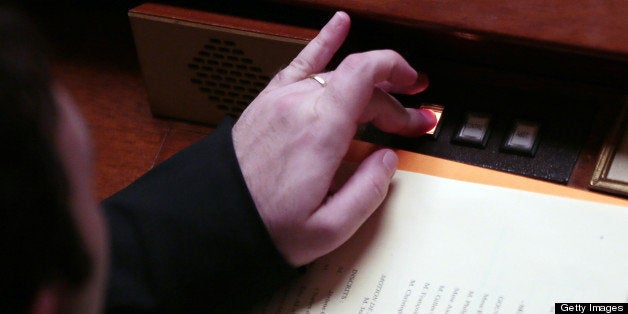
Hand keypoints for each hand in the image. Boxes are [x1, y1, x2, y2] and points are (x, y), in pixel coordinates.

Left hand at [232, 11, 435, 265]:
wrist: (216, 219)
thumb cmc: (268, 225)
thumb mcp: (330, 227)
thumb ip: (369, 190)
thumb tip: (388, 159)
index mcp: (320, 130)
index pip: (367, 74)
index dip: (399, 74)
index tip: (417, 92)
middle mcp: (300, 105)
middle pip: (358, 80)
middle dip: (391, 99)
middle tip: (410, 122)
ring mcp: (281, 99)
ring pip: (336, 74)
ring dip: (369, 82)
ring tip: (391, 89)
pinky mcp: (268, 103)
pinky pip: (301, 62)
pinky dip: (323, 41)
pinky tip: (338, 24)